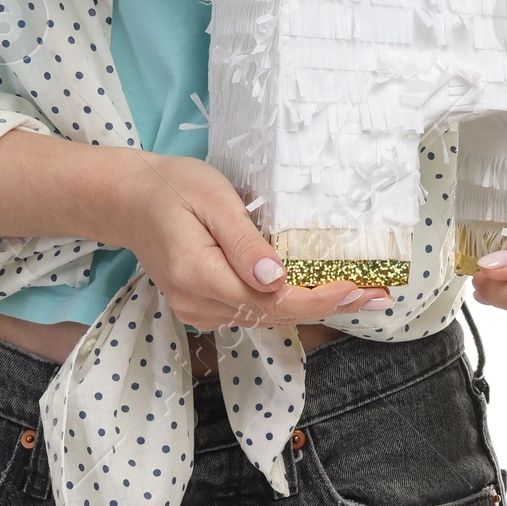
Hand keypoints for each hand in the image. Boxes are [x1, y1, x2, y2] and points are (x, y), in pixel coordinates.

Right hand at [110, 152, 390, 331]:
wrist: (128, 201)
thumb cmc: (172, 187)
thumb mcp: (211, 199)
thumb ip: (243, 241)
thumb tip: (278, 278)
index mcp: (200, 274)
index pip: (273, 298)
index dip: (320, 297)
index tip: (360, 289)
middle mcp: (199, 303)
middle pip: (276, 315)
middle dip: (330, 306)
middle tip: (379, 297)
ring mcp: (198, 311)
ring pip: (267, 318)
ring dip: (314, 308)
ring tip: (361, 296)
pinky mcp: (202, 308)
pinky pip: (252, 312)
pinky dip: (289, 304)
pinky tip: (318, 292)